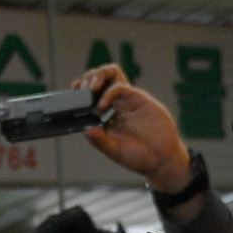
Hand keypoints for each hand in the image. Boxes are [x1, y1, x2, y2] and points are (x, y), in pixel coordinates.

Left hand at [74, 65, 190, 194]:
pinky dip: (109, 92)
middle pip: (99, 80)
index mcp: (106, 118)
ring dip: (98, 75)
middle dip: (87, 79)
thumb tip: (85, 131)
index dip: (80, 93)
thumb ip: (100, 141)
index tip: (71, 94)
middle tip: (80, 89)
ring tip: (90, 88)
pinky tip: (101, 105)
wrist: (161, 158)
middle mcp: (115, 106)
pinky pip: (121, 86)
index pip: (90, 98)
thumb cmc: (138, 157)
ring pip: (111, 75)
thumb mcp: (114, 151)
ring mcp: (126, 100)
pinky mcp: (138, 98)